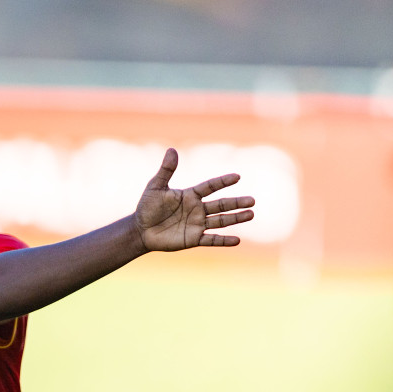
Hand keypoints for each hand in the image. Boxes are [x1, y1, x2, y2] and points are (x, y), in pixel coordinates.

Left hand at [134, 149, 254, 251]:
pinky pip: (211, 240)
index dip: (223, 182)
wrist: (140, 230)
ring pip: (221, 221)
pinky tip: (237, 240)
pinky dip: (223, 241)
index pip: (210, 186)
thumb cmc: (147, 207)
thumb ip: (166, 170)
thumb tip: (172, 150)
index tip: (237, 176)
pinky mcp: (193, 239)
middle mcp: (198, 209)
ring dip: (236, 218)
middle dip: (236, 203)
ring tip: (251, 214)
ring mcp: (197, 224)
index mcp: (191, 195)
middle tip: (252, 200)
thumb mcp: (155, 187)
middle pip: (221, 205)